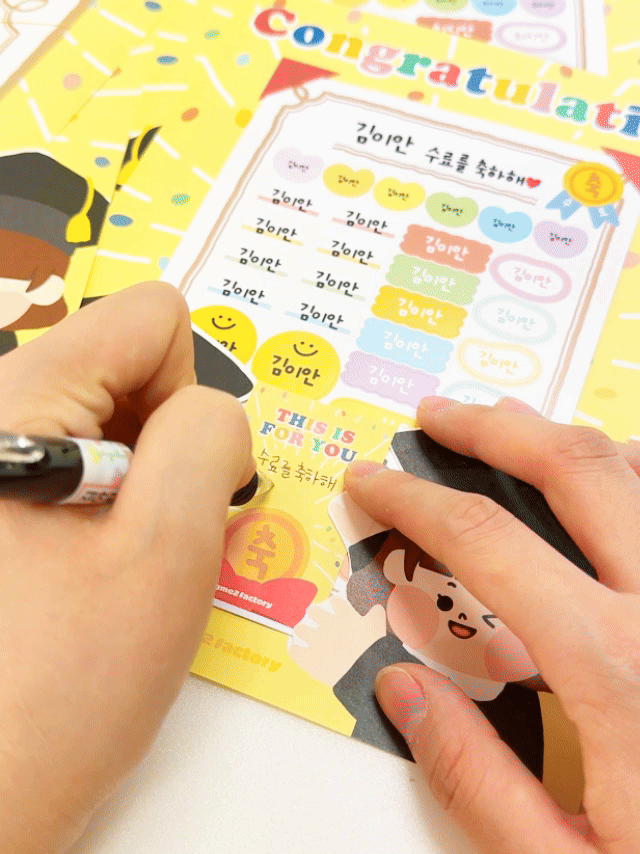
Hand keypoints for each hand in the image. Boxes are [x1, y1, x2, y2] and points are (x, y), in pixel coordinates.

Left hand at [0, 283, 251, 853]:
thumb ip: (207, 441)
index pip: (149, 317)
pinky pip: (79, 461)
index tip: (173, 482)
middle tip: (148, 536)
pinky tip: (92, 571)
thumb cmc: (58, 690)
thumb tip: (215, 410)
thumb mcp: (165, 553)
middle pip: (123, 362)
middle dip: (163, 440)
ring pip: (106, 416)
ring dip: (139, 480)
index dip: (188, 393)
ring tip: (118, 563)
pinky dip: (109, 503)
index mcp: (18, 405)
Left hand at [290, 595, 385, 686]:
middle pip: (312, 610)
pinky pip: (294, 651)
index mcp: (344, 615)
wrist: (366, 675)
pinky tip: (298, 651)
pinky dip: (295, 651)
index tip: (337, 607)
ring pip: (300, 629)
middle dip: (314, 613)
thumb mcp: (379, 627)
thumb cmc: (374, 650)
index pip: (335, 601)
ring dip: (302, 631)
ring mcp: (315, 641)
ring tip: (304, 634)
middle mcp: (327, 624)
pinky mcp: (308, 658)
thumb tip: (376, 608)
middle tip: (317, 617)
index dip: (336, 604)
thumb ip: (376, 614)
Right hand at [345, 395, 639, 853]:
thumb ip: (477, 777)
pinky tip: (613, 475)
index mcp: (616, 668)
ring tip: (512, 426)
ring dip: (566, 437)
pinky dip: (634, 472)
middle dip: (491, 428)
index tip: (373, 483)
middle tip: (438, 417)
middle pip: (570, 469)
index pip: (483, 542)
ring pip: (638, 470)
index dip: (413, 500)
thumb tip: (404, 692)